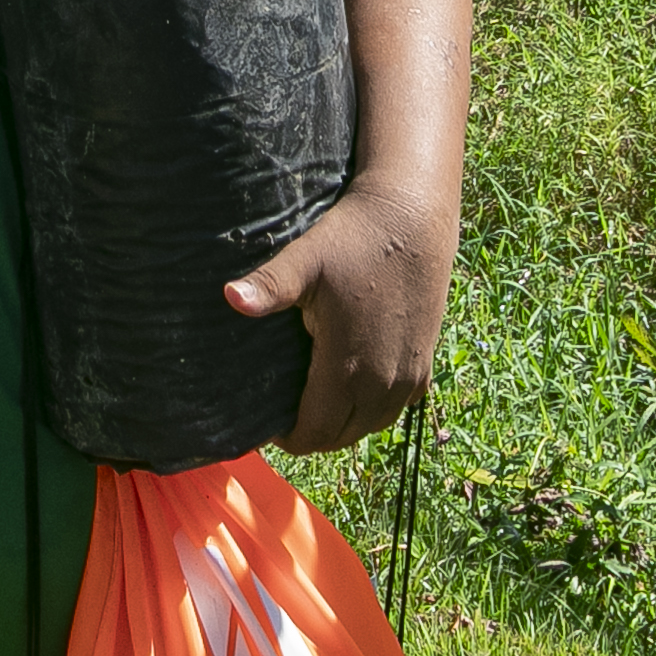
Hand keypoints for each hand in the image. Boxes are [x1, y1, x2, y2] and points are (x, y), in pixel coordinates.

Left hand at [228, 177, 452, 451]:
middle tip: (286, 408)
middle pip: (340, 437)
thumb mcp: (307, 260)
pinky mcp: (425, 364)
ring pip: (370, 426)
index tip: (268, 419)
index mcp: (348, 369)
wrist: (413, 218)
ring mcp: (409, 377)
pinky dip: (372, 409)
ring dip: (343, 424)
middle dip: (311, 433)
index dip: (286, 437)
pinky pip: (394, 409)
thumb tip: (230, 297)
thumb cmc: (354, 238)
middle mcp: (383, 383)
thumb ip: (270, 286)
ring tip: (316, 399)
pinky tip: (354, 384)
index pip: (313, 434)